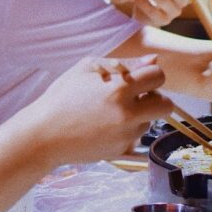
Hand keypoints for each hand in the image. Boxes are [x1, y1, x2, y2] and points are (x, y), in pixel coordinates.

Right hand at [23, 55, 172, 165]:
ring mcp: (126, 134)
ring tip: (112, 111)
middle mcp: (128, 113)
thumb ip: (125, 63)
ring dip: (139, 115)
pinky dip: (127, 131)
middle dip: (156, 98)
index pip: (158, 76)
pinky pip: (136, 137)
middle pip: (166, 105)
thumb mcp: (87, 68)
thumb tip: (153, 61)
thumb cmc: (63, 96)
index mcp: (120, 88)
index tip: (140, 78)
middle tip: (137, 96)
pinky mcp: (122, 150)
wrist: (44, 134)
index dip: (151, 75)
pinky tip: (105, 126)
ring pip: (150, 121)